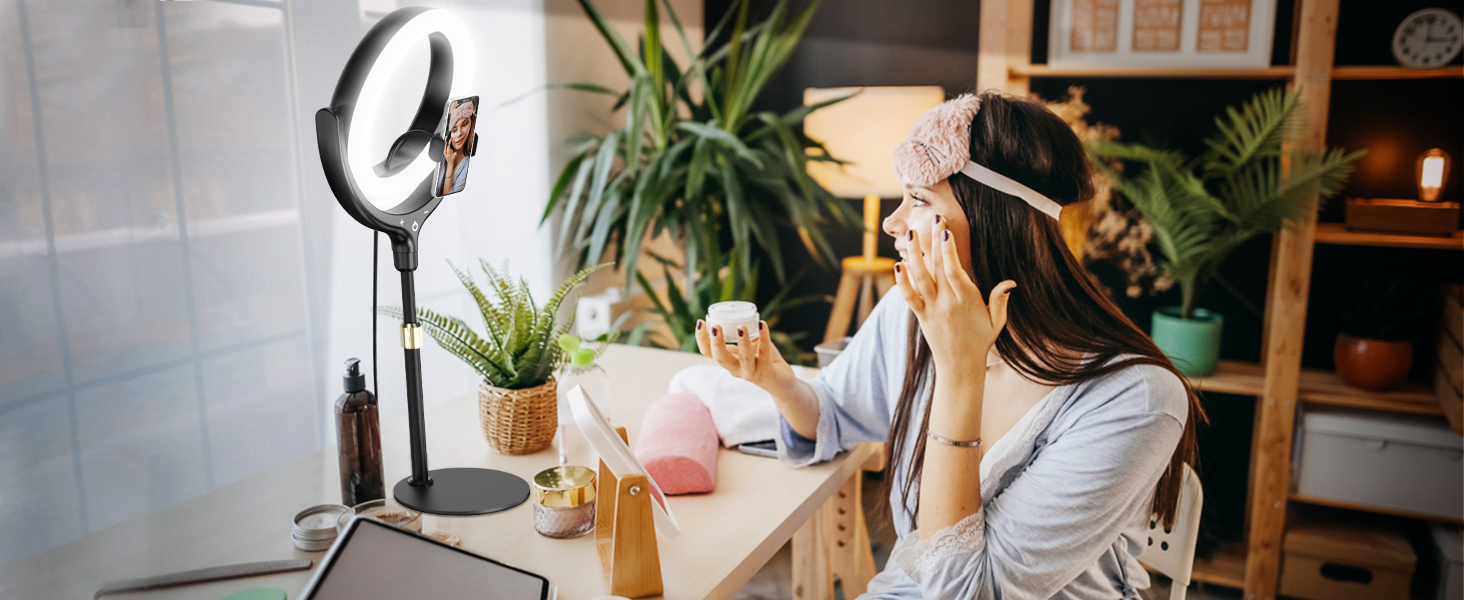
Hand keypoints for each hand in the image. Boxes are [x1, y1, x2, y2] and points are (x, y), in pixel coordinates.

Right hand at [695, 320, 796, 395]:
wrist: (781, 382)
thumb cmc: (762, 360)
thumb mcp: (747, 347)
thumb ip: (741, 336)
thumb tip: (737, 314)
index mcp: (728, 361)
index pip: (708, 353)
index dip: (701, 339)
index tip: (701, 322)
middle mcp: (736, 369)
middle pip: (721, 359)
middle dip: (716, 343)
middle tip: (716, 327)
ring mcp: (751, 372)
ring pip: (744, 358)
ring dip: (742, 342)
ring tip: (741, 327)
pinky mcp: (767, 371)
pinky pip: (764, 353)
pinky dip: (764, 337)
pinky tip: (763, 325)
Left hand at [894, 216, 1015, 371]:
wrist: (960, 366)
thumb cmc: (980, 341)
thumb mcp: (996, 322)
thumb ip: (999, 300)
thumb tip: (1009, 283)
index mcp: (967, 301)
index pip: (955, 272)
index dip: (949, 252)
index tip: (946, 233)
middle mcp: (947, 303)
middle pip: (937, 268)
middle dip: (934, 242)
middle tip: (933, 219)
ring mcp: (931, 309)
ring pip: (920, 278)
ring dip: (914, 254)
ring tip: (910, 234)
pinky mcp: (920, 316)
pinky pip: (908, 297)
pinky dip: (901, 281)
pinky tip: (898, 264)